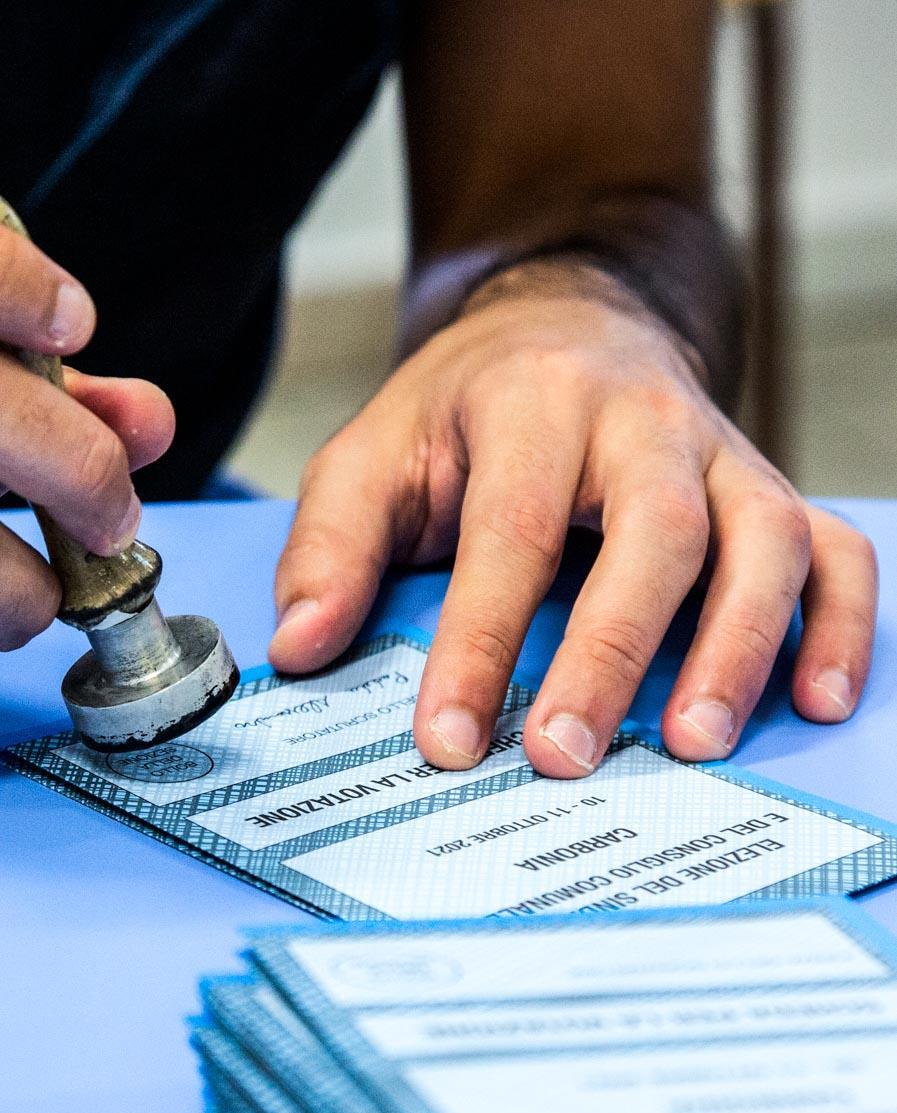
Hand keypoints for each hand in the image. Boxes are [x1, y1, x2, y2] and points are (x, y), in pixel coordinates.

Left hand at [269, 265, 876, 775]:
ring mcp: (723, 454)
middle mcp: (645, 422)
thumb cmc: (465, 414)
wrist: (564, 328)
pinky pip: (835, 550)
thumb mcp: (373, 454)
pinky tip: (817, 701)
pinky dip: (839, 624)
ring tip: (694, 746)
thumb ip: (333, 545)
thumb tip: (299, 649)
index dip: (480, 643)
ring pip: (764, 540)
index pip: (511, 532)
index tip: (449, 741)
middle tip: (565, 758)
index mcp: (534, 406)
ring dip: (739, 648)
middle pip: (653, 535)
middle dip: (611, 653)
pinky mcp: (769, 490)